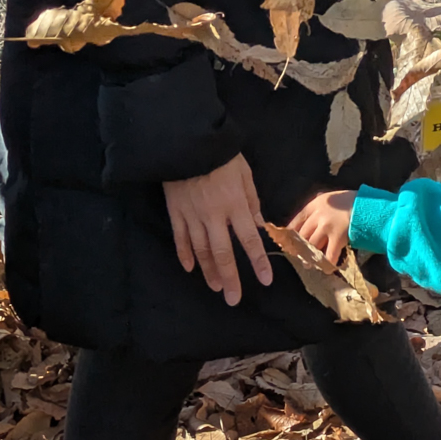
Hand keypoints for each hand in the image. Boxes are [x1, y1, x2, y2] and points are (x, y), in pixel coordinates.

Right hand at [163, 154, 271, 306]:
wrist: (186, 141)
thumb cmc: (221, 156)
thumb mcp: (245, 175)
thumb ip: (252, 202)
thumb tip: (260, 225)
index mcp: (235, 206)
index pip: (250, 241)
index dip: (258, 262)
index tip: (265, 281)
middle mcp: (214, 216)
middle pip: (223, 253)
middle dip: (230, 278)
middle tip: (233, 298)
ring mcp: (192, 215)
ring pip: (200, 250)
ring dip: (208, 271)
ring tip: (216, 287)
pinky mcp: (175, 211)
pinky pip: (179, 238)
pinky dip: (184, 254)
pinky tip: (189, 268)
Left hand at [289, 191, 355, 265]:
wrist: (369, 206)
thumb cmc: (352, 201)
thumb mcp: (332, 198)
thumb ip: (320, 206)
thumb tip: (310, 217)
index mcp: (315, 204)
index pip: (297, 220)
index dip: (291, 232)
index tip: (288, 240)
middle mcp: (318, 216)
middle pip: (303, 235)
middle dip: (299, 247)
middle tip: (298, 256)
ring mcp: (327, 227)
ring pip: (313, 245)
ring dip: (310, 257)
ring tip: (309, 264)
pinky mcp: (338, 238)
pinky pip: (329, 254)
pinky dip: (327, 262)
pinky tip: (327, 269)